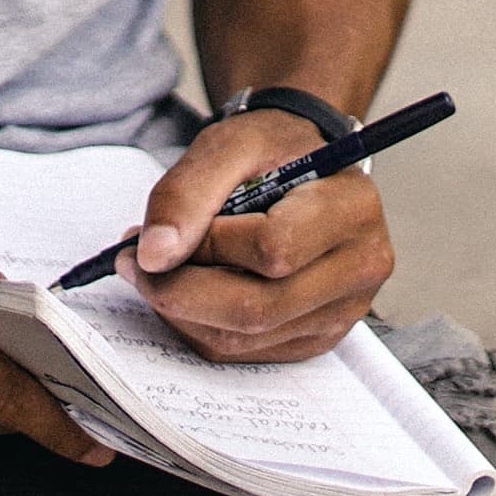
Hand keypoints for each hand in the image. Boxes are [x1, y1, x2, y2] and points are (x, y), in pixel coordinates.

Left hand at [115, 112, 393, 362]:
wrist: (303, 163)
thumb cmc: (270, 148)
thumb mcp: (228, 143)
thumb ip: (186, 192)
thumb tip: (153, 255)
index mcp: (353, 208)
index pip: (274, 249)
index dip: (206, 247)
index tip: (151, 235)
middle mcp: (361, 267)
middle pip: (260, 307)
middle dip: (181, 290)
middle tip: (134, 264)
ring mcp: (343, 311)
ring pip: (247, 338)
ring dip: (184, 312)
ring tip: (154, 271)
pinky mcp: (317, 337)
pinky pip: (246, 352)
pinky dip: (200, 327)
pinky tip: (185, 290)